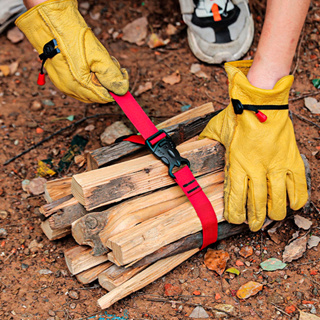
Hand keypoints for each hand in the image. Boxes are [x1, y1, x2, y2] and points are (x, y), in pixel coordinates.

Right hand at [16, 0, 128, 102]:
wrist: (46, 20)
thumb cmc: (71, 35)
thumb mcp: (97, 55)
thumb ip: (111, 75)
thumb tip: (123, 90)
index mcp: (78, 86)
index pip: (105, 97)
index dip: (116, 87)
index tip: (123, 73)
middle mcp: (69, 89)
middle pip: (98, 94)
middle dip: (107, 81)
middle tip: (111, 63)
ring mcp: (63, 84)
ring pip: (90, 89)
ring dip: (99, 77)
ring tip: (98, 60)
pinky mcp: (60, 77)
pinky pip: (81, 83)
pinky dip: (89, 76)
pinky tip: (89, 62)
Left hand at [200, 60, 307, 230]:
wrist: (261, 102)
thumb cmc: (237, 116)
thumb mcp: (215, 130)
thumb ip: (206, 142)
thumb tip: (194, 146)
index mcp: (237, 164)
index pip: (236, 197)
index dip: (236, 213)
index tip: (235, 220)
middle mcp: (257, 169)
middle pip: (258, 203)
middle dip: (255, 219)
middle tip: (253, 225)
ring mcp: (276, 165)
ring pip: (279, 199)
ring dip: (275, 213)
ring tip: (271, 218)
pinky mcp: (291, 159)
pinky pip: (298, 185)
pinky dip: (297, 197)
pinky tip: (293, 205)